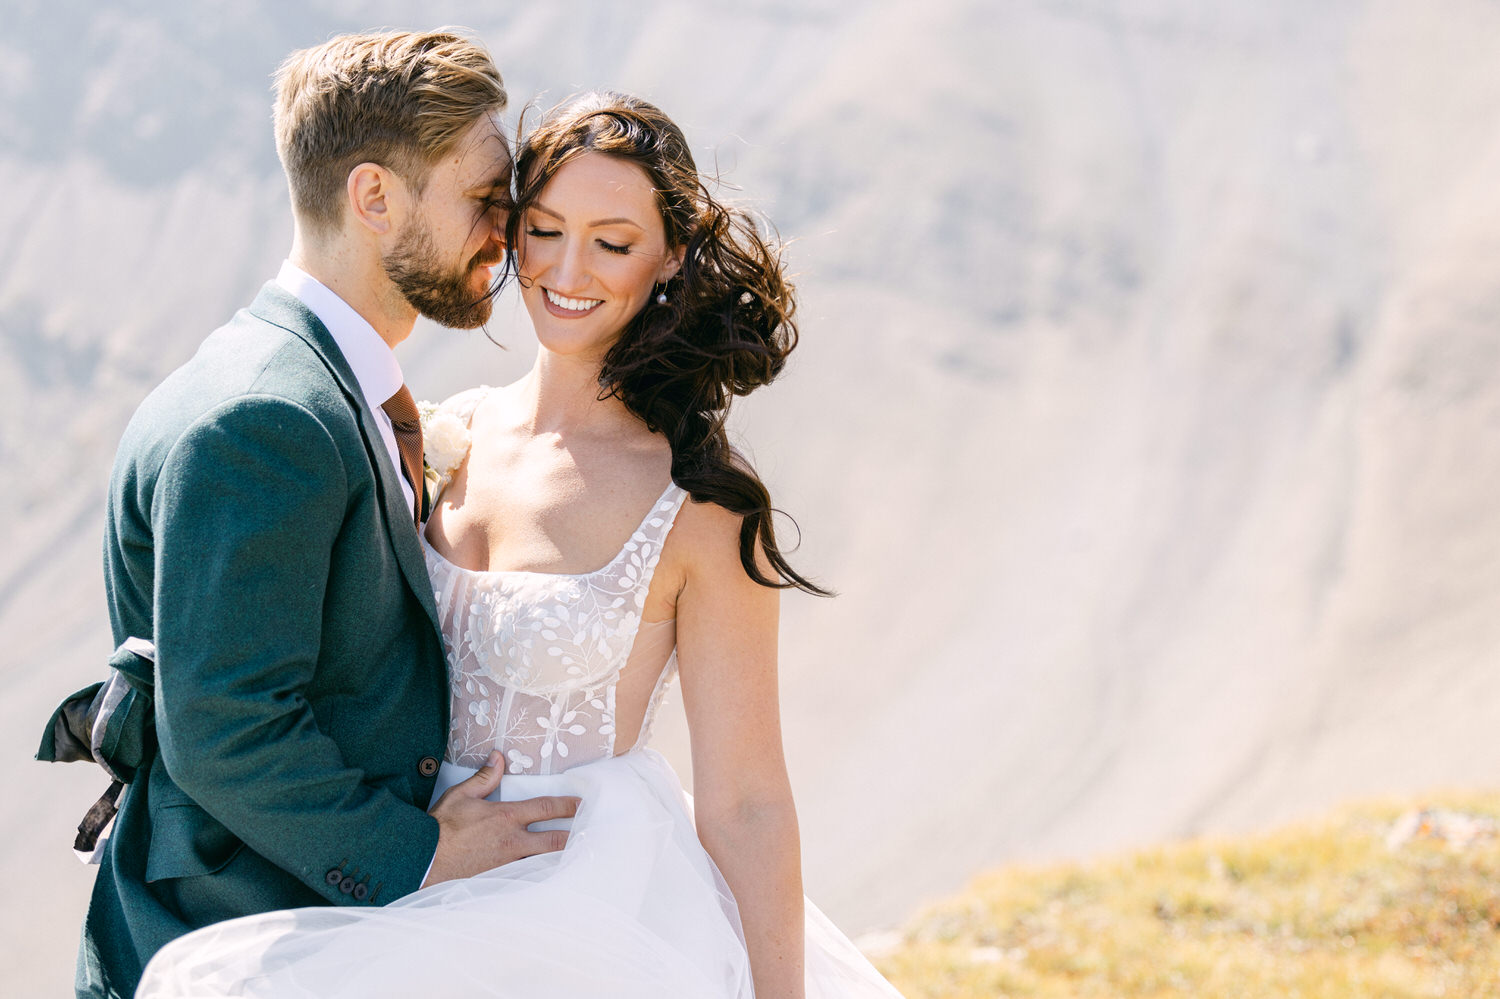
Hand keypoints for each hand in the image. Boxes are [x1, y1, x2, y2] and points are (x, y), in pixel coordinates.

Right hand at [422, 751, 579, 886]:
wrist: (424, 862)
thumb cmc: (440, 828)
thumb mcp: (461, 796)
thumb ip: (484, 778)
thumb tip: (498, 758)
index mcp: (506, 817)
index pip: (546, 808)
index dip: (568, 806)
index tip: (581, 804)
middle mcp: (513, 841)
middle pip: (555, 839)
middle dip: (574, 834)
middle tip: (590, 831)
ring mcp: (508, 863)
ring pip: (544, 860)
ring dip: (561, 856)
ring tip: (577, 854)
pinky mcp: (500, 878)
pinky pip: (527, 876)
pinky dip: (541, 874)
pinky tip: (550, 875)